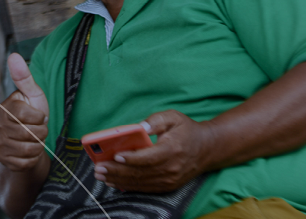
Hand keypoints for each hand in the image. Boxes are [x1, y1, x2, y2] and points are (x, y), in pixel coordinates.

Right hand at [0, 53, 49, 172]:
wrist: (28, 139)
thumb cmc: (32, 113)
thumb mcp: (32, 94)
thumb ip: (24, 77)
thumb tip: (13, 55)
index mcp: (6, 108)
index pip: (28, 115)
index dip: (39, 116)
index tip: (37, 115)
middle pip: (30, 133)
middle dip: (41, 131)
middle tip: (38, 127)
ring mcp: (0, 144)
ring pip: (29, 148)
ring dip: (38, 144)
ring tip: (35, 138)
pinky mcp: (5, 160)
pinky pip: (26, 162)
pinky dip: (33, 157)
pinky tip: (30, 149)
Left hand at [93, 110, 213, 192]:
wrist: (206, 149)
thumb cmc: (187, 130)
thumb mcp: (174, 117)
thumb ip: (156, 120)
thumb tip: (140, 127)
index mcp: (171, 150)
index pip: (148, 157)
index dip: (130, 158)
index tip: (115, 156)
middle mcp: (170, 168)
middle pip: (139, 173)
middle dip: (116, 171)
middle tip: (98, 168)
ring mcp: (169, 180)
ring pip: (139, 182)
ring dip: (118, 180)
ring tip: (101, 175)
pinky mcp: (167, 186)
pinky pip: (144, 188)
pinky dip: (127, 186)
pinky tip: (114, 182)